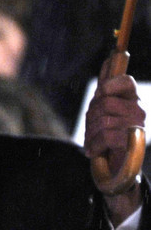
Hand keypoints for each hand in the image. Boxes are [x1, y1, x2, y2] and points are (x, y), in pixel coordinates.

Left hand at [84, 66, 143, 219]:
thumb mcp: (105, 111)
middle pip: (104, 102)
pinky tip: (94, 151)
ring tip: (93, 142)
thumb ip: (107, 88)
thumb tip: (110, 58)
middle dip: (90, 117)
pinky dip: (95, 145)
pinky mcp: (133, 142)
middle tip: (91, 130)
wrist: (117, 170)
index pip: (125, 82)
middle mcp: (138, 110)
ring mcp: (137, 126)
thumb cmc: (108, 138)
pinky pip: (107, 135)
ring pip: (103, 119)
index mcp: (132, 99)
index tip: (101, 92)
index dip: (109, 84)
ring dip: (91, 134)